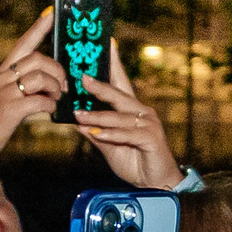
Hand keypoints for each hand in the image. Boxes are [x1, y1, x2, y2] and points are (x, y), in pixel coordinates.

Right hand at [0, 12, 63, 212]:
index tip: (52, 12)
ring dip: (55, 87)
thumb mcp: (0, 99)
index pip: (22, 44)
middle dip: (57, 69)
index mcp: (2, 74)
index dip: (38, 28)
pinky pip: (39, 100)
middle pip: (37, 58)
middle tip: (64, 85)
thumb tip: (45, 85)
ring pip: (40, 77)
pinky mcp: (9, 111)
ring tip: (57, 98)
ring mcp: (4, 94)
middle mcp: (2, 79)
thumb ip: (19, 88)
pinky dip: (50, 104)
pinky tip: (50, 110)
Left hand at [78, 41, 189, 190]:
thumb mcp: (109, 146)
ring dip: (98, 117)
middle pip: (119, 95)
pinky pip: (128, 134)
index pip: (120, 83)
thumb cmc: (134, 161)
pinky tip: (98, 135)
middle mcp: (142, 112)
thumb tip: (76, 121)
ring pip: (119, 117)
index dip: (113, 65)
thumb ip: (95, 132)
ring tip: (79, 116)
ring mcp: (148, 124)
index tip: (106, 46)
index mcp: (131, 110)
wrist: (155, 184)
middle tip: (83, 77)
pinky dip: (113, 134)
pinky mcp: (152, 139)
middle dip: (100, 86)